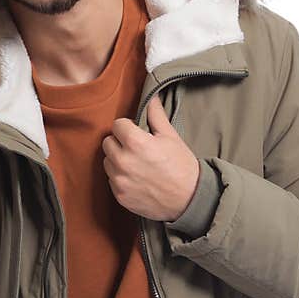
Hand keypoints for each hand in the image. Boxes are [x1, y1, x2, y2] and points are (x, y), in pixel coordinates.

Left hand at [102, 97, 199, 221]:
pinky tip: (137, 178)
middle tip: (136, 149)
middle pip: (108, 142)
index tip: (137, 133)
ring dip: (118, 160)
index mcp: (135, 143)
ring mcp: (120, 180)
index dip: (128, 127)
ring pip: (108, 161)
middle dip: (120, 142)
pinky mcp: (119, 196)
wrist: (190, 200)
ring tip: (137, 164)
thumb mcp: (171, 137)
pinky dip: (121, 177)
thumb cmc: (182, 166)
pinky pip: (111, 180)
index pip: (117, 125)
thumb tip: (151, 97)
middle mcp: (123, 161)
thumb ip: (156, 115)